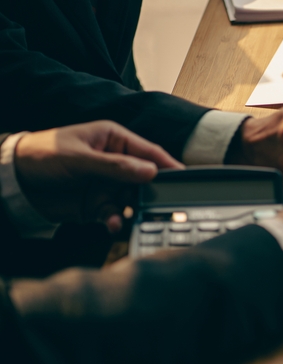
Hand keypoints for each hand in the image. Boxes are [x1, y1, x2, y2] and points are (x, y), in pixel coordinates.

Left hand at [14, 121, 182, 230]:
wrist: (12, 179)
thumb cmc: (41, 155)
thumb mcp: (79, 158)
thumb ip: (115, 166)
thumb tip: (150, 171)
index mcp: (113, 139)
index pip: (148, 151)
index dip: (167, 164)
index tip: (183, 176)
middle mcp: (114, 162)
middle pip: (143, 178)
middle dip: (149, 192)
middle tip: (157, 204)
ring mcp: (105, 183)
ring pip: (130, 199)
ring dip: (130, 209)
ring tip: (125, 217)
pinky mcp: (95, 203)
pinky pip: (113, 213)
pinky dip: (113, 219)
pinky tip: (110, 223)